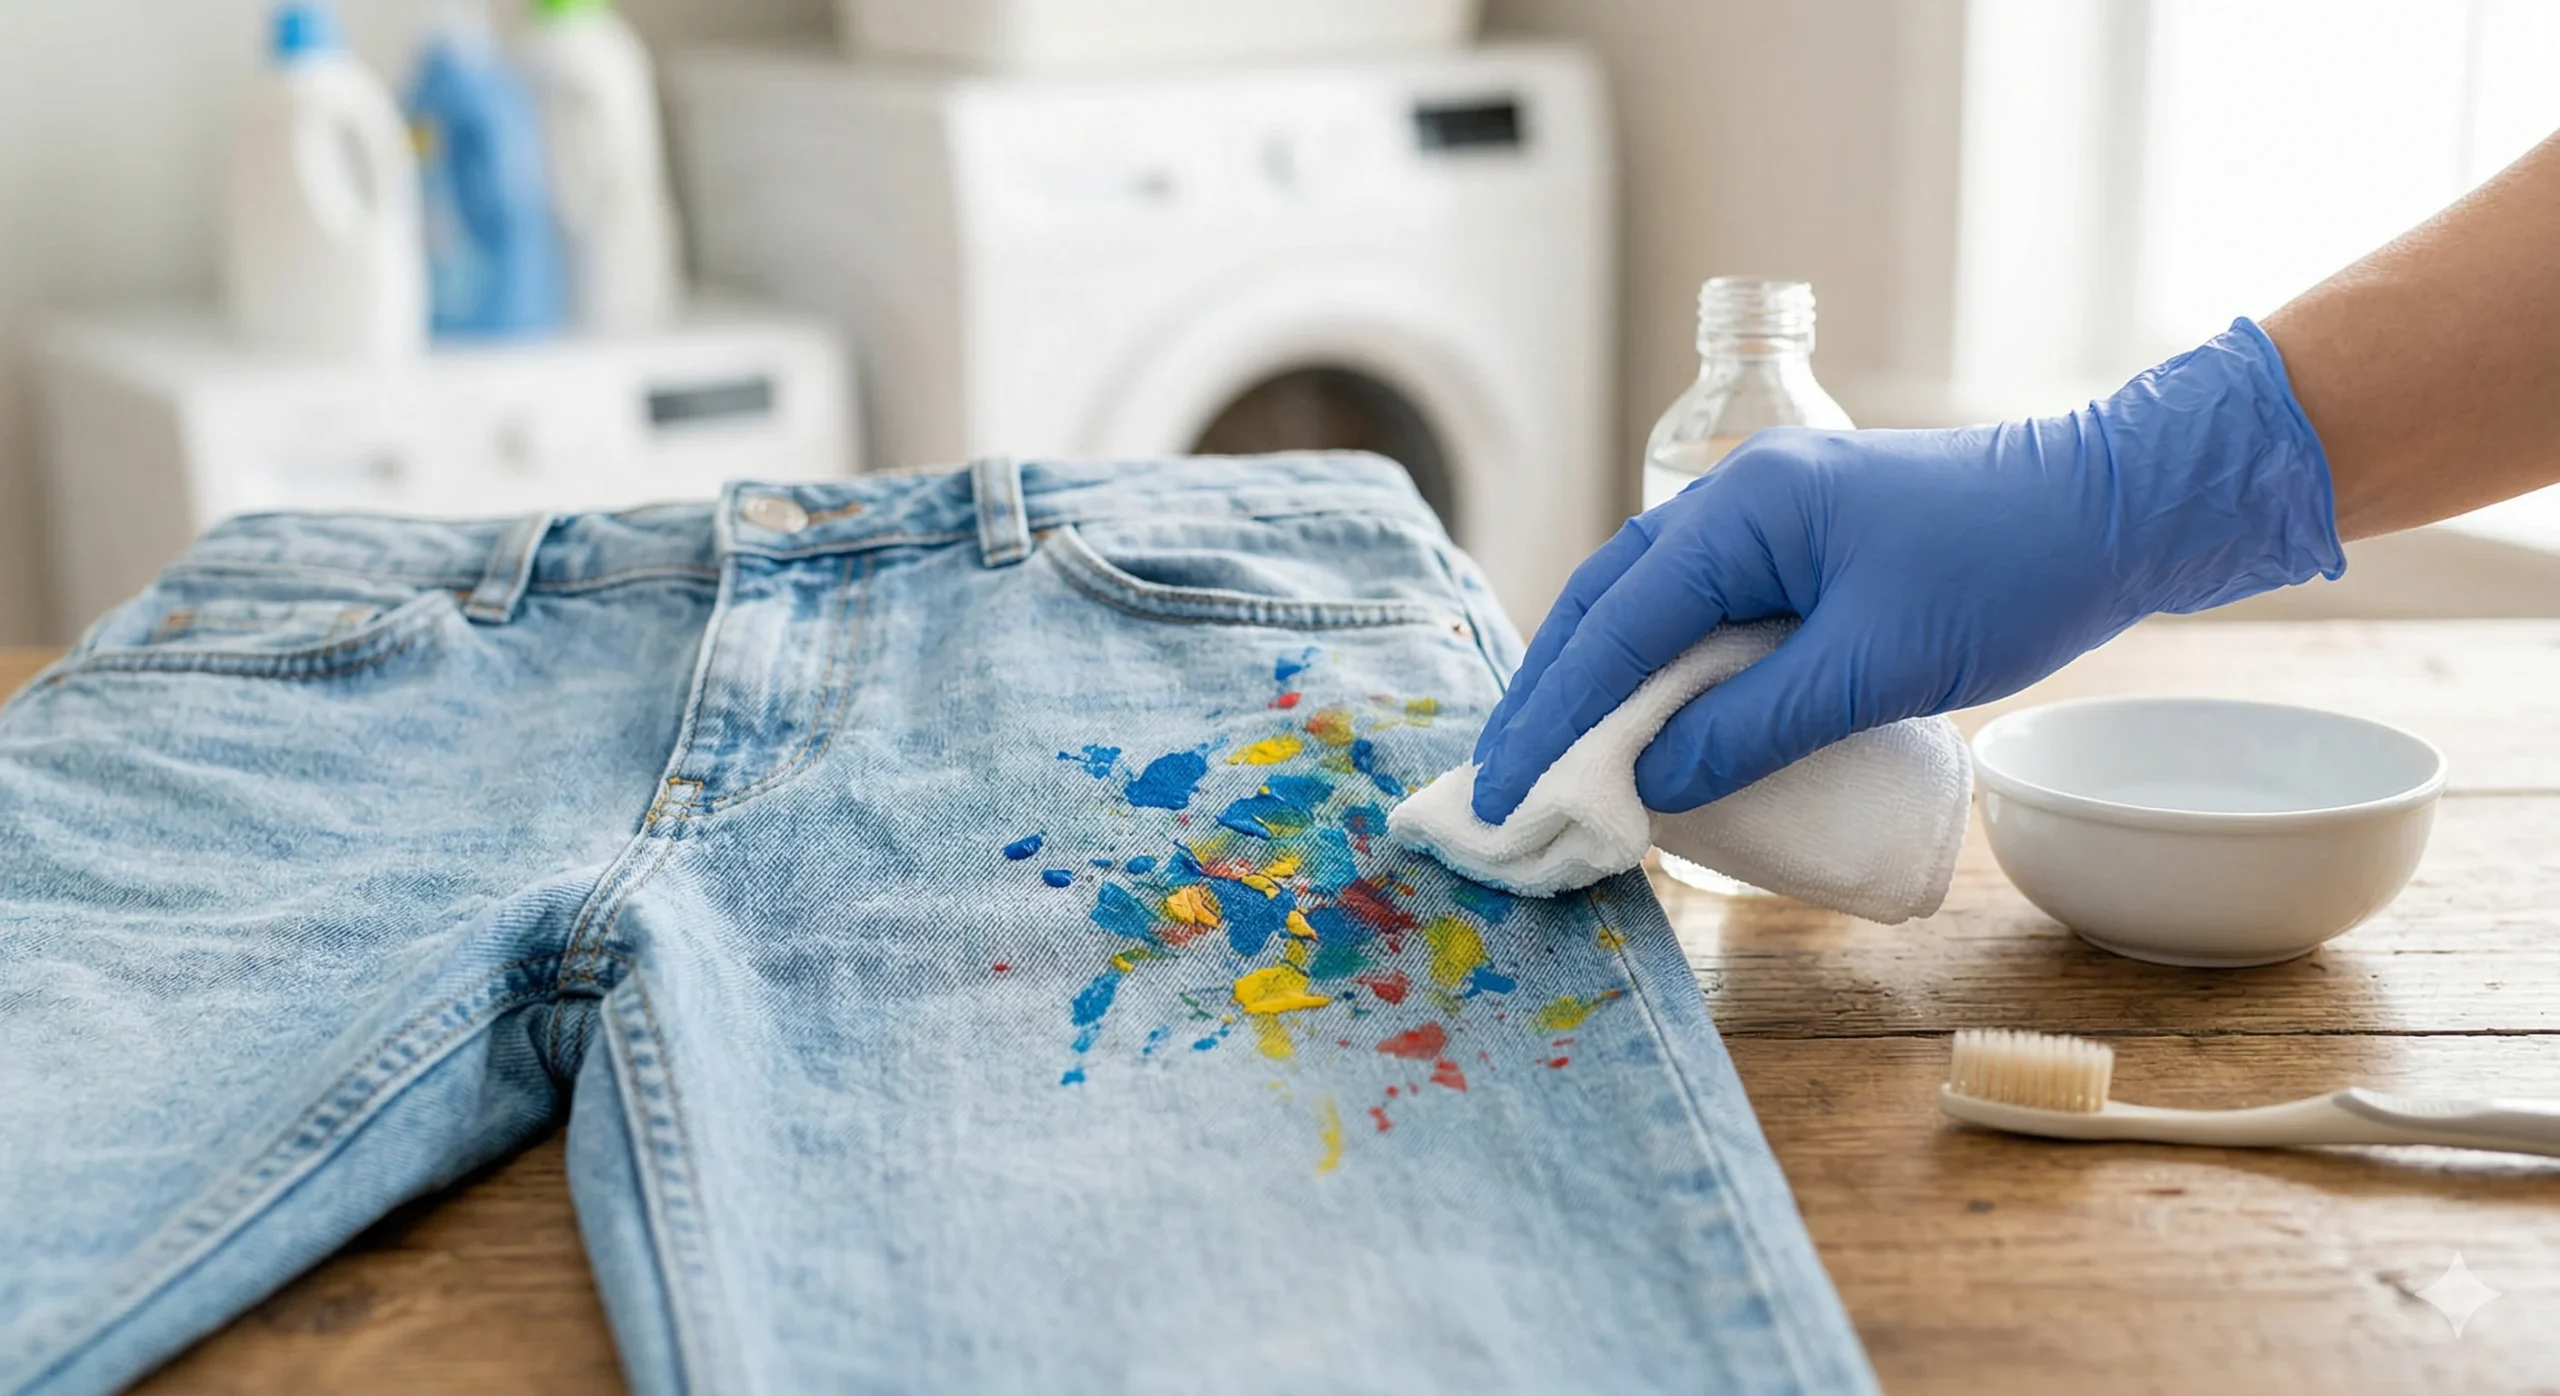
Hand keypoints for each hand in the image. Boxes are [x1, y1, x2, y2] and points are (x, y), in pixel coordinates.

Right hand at [1469, 318, 2346, 822]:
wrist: (2115, 509)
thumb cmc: (2006, 574)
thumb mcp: (1874, 667)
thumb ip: (1752, 726)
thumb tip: (1648, 785)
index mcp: (1741, 510)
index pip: (1614, 626)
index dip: (1553, 717)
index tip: (1507, 793)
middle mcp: (1734, 501)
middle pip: (1603, 604)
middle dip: (1547, 696)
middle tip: (1501, 783)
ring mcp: (1765, 518)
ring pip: (1643, 606)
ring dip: (1593, 684)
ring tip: (1551, 761)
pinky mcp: (1800, 548)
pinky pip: (1696, 612)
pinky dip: (1652, 670)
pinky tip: (1642, 722)